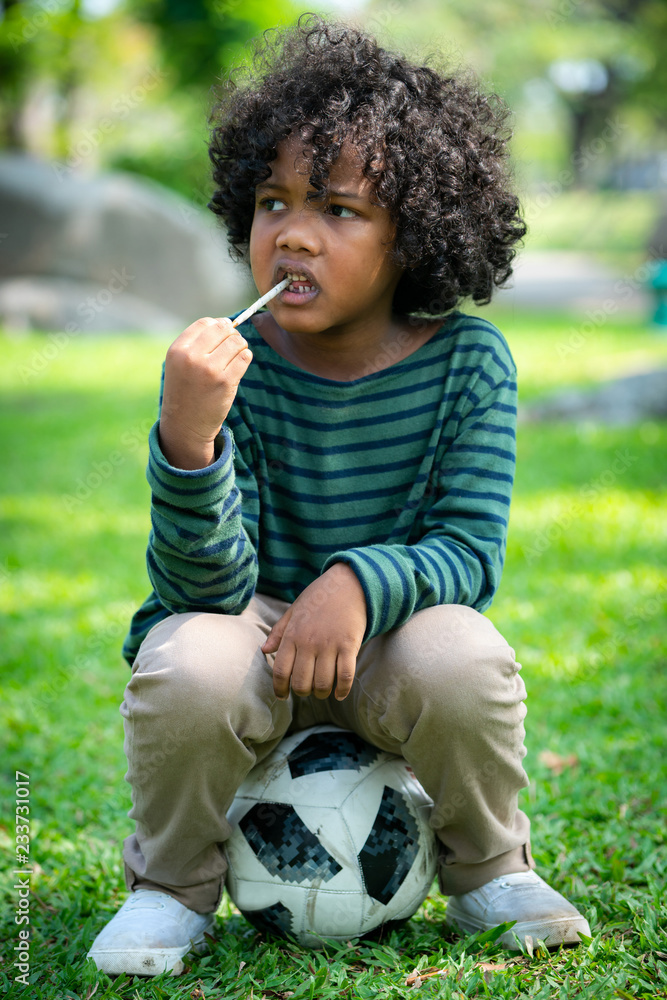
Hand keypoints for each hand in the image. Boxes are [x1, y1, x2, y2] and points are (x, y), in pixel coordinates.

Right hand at [159, 316, 252, 468]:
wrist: (185, 425)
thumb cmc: (185, 391)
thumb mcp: (180, 364)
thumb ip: (197, 343)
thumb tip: (226, 323)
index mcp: (177, 350)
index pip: (205, 323)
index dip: (218, 325)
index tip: (223, 333)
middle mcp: (192, 357)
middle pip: (223, 329)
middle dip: (231, 334)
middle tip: (231, 347)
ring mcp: (210, 369)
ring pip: (237, 342)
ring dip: (240, 347)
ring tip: (234, 358)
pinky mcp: (226, 382)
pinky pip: (245, 357)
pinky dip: (245, 358)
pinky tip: (238, 367)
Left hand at [261, 563, 366, 701]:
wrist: (349, 583)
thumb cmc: (319, 597)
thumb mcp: (294, 610)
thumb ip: (279, 632)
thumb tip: (264, 650)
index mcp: (292, 635)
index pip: (280, 671)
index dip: (279, 688)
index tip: (283, 696)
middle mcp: (309, 642)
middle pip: (301, 683)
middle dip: (302, 693)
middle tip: (306, 690)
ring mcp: (330, 645)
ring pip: (323, 683)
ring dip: (322, 693)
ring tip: (322, 691)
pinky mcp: (349, 645)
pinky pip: (345, 676)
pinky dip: (342, 690)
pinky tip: (339, 693)